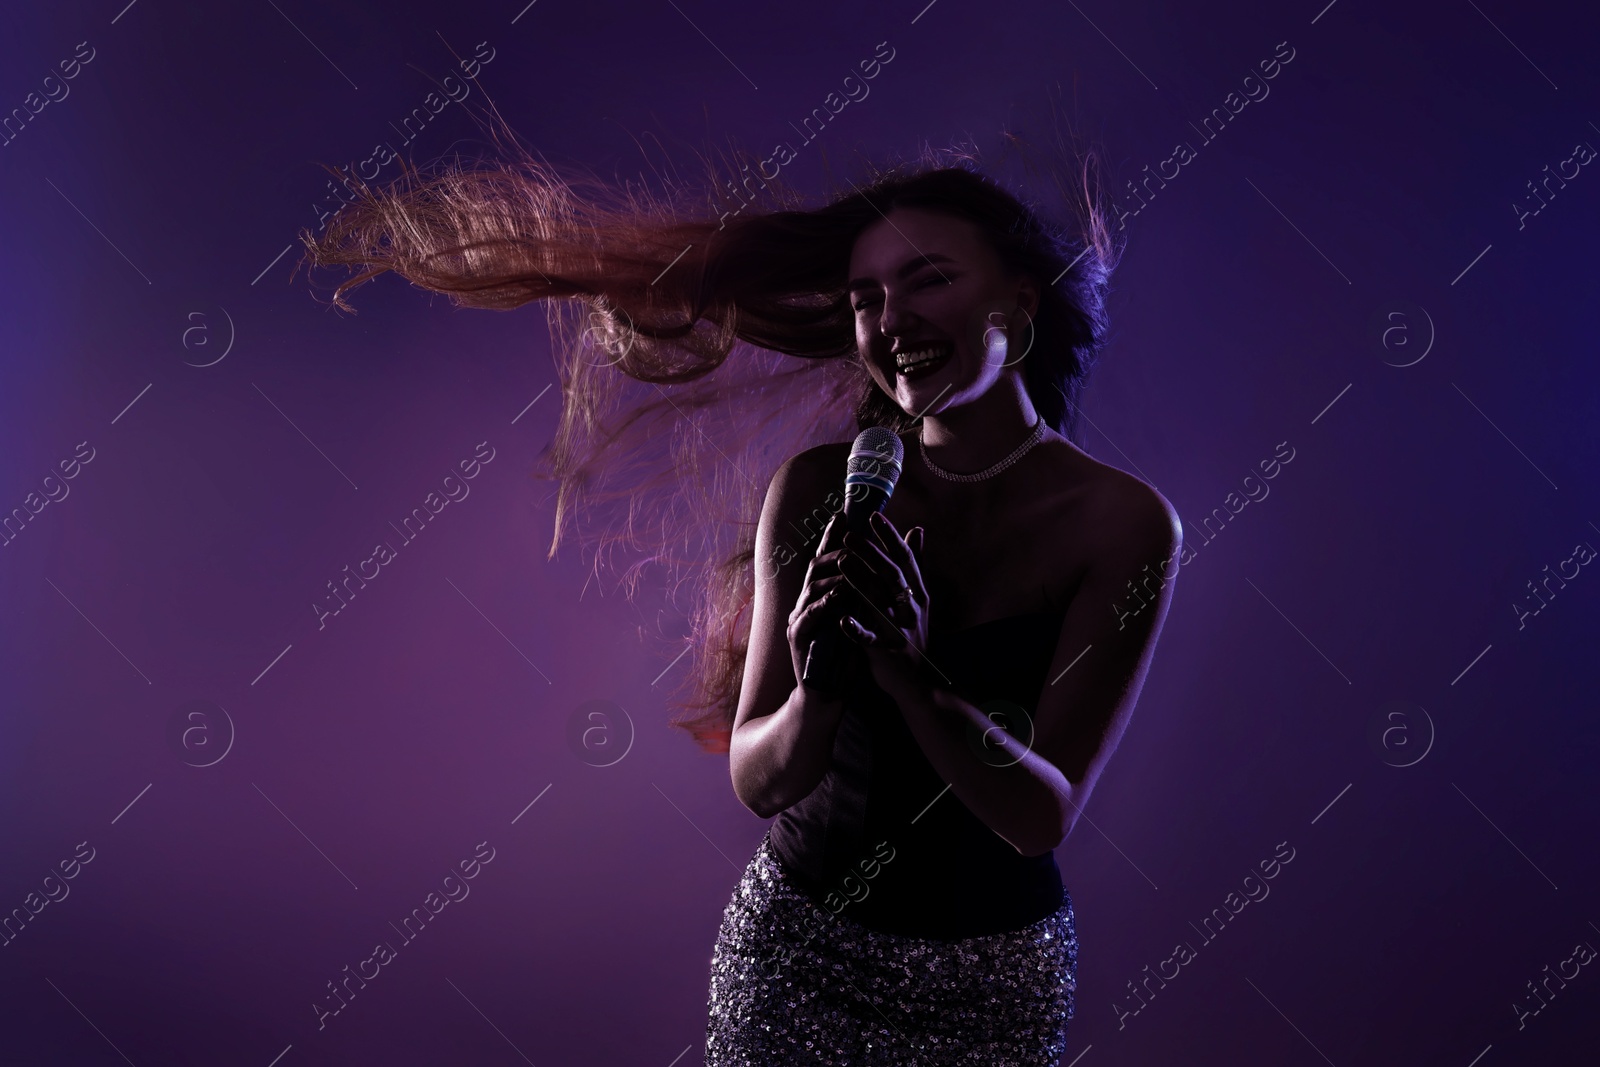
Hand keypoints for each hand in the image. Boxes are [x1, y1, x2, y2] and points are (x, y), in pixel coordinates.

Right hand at [786, 510, 855, 689]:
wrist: (826, 694)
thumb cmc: (843, 657)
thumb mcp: (857, 621)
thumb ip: (864, 594)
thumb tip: (879, 567)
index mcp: (820, 597)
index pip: (826, 561)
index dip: (833, 537)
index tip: (845, 515)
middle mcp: (806, 602)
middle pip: (817, 566)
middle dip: (833, 547)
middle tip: (848, 532)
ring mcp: (799, 619)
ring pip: (813, 585)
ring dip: (833, 572)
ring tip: (850, 559)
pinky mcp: (798, 637)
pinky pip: (811, 614)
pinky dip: (826, 602)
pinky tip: (839, 593)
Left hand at [837, 512, 929, 681]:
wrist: (919, 682)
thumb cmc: (912, 636)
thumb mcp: (918, 599)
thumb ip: (916, 565)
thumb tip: (918, 530)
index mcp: (918, 594)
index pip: (905, 558)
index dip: (890, 536)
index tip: (875, 516)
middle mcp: (911, 608)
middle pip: (891, 574)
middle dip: (871, 552)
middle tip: (849, 535)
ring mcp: (899, 630)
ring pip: (879, 601)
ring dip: (861, 581)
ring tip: (842, 563)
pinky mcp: (887, 652)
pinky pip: (871, 639)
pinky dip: (857, 629)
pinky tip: (842, 619)